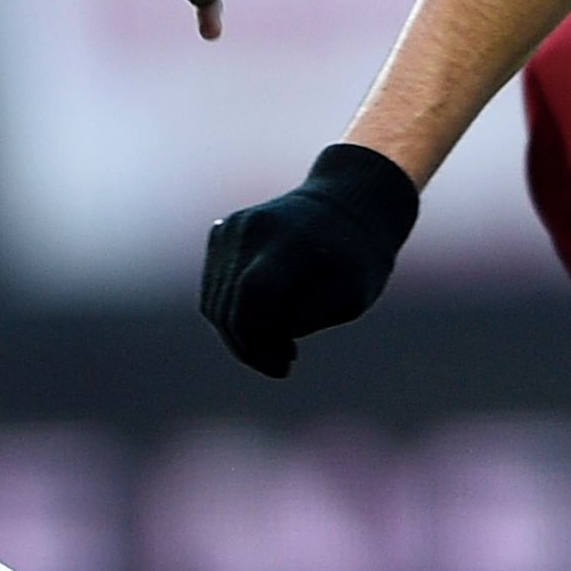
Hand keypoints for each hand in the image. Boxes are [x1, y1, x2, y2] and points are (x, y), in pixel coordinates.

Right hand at [199, 144, 420, 377]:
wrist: (345, 204)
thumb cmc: (356, 258)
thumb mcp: (349, 297)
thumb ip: (303, 318)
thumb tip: (259, 334)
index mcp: (289, 239)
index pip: (253, 295)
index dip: (260, 341)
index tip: (285, 367)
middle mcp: (250, 228)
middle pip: (229, 307)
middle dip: (252, 348)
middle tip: (283, 364)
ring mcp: (230, 227)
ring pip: (215, 305)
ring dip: (241, 336)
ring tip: (279, 346)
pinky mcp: (219, 233)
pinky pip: (214, 291)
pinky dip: (233, 316)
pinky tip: (266, 323)